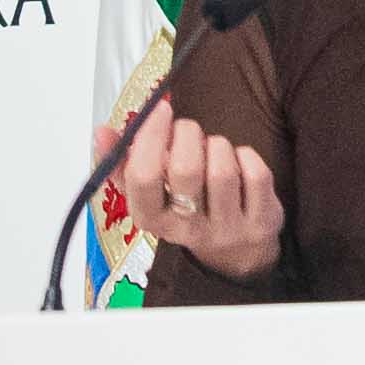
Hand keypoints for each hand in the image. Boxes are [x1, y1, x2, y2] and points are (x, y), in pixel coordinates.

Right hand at [120, 99, 283, 279]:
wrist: (234, 255)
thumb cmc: (184, 211)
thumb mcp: (150, 195)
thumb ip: (122, 163)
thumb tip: (102, 132)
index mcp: (153, 221)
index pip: (143, 178)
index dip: (150, 137)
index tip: (159, 110)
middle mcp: (188, 230)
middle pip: (185, 170)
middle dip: (187, 134)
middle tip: (188, 131)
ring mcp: (227, 229)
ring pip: (222, 169)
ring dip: (218, 145)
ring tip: (213, 150)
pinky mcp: (261, 222)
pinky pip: (256, 174)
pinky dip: (247, 156)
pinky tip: (238, 162)